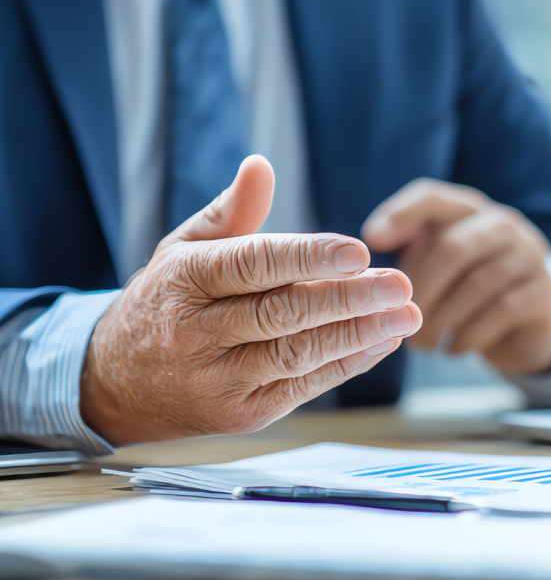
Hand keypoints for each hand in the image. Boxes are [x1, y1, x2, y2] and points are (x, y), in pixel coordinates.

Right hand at [80, 156, 422, 444]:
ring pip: (296, 354)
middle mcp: (197, 332)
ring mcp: (218, 379)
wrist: (114, 383)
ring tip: (407, 314)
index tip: (358, 250)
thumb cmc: (166, 302)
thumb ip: (230, 211)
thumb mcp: (184, 249)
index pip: (254, 265)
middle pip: (282, 313)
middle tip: (401, 283)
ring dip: (358, 334)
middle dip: (349, 299)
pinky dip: (347, 364)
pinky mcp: (240, 414)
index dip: (307, 257)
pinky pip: (302, 387)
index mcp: (185, 279)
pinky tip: (383, 342)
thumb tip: (261, 165)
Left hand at [361, 179, 550, 374]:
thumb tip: (365, 262)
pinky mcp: (544, 293)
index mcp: (468, 211)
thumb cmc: (466, 289)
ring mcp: (529, 256)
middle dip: (419, 291)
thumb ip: (409, 256)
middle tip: (397, 323)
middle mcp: (502, 225)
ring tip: (422, 344)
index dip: (401, 214)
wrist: (528, 322)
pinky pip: (502, 310)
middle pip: (452, 247)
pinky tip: (453, 348)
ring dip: (442, 319)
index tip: (372, 240)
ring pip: (478, 283)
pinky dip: (469, 334)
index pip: (432, 197)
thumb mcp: (438, 265)